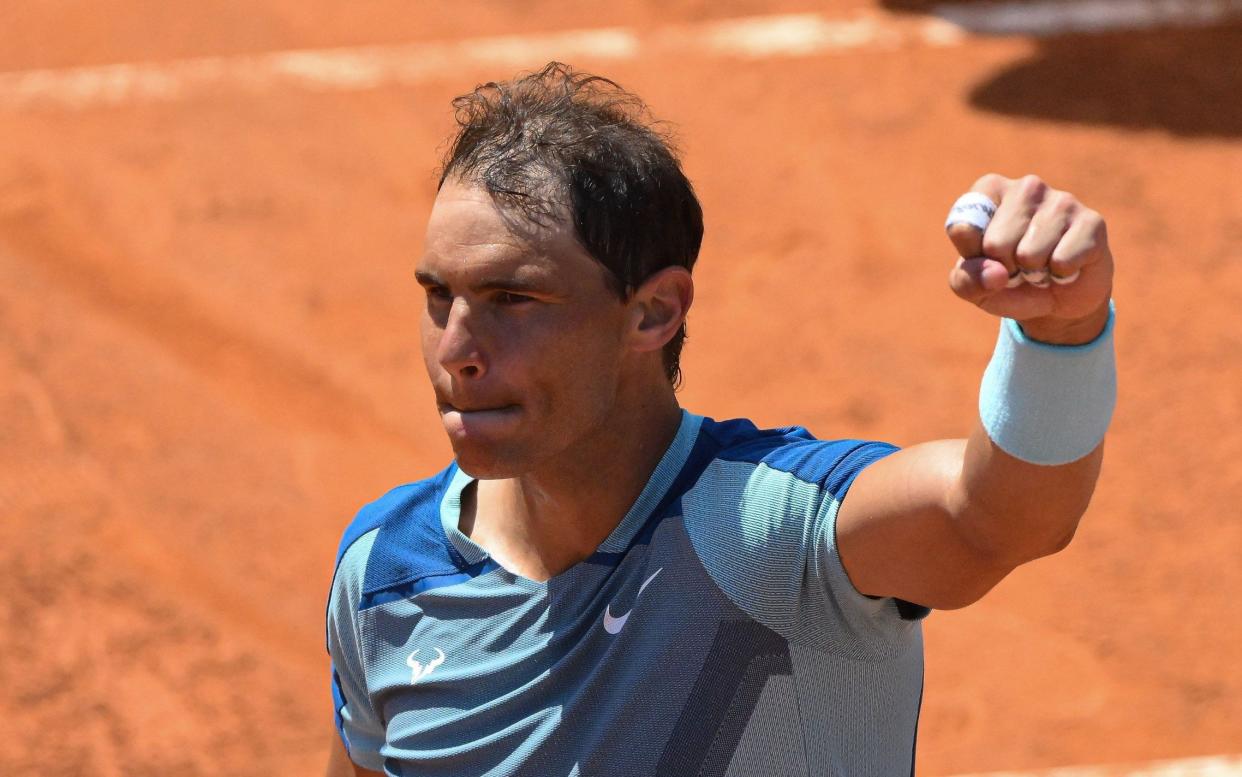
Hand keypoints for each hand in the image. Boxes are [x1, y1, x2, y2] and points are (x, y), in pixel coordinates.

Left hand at [946, 174, 1113, 344]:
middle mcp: (1026, 187)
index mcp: (990, 189)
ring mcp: (1062, 200)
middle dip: (1005, 268)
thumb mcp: (973, 286)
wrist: (1058, 300)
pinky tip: (1066, 266)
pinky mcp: (1092, 222)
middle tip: (1018, 265)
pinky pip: (1062, 261)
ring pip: (1029, 254)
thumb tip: (996, 273)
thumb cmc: (1007, 281)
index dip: (973, 257)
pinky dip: (1061, 275)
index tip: (986, 256)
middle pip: (996, 244)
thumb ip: (967, 281)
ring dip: (1034, 273)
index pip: (962, 228)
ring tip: (1042, 265)